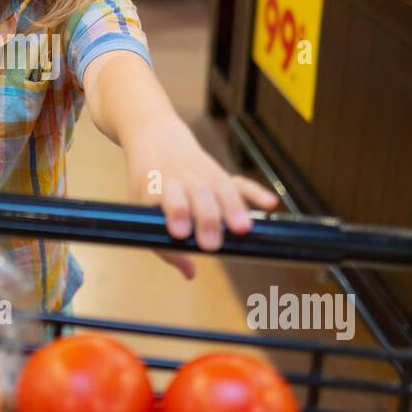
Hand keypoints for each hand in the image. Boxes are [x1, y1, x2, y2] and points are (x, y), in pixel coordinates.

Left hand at [125, 125, 279, 277]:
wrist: (156, 138)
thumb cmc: (148, 185)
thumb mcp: (142, 209)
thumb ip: (162, 244)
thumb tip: (190, 274)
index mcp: (157, 186)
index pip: (167, 199)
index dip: (175, 212)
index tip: (180, 232)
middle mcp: (182, 178)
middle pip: (197, 194)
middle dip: (206, 218)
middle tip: (212, 244)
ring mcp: (202, 175)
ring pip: (220, 188)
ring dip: (233, 207)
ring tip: (243, 229)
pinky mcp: (219, 174)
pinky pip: (239, 182)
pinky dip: (255, 192)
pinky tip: (270, 204)